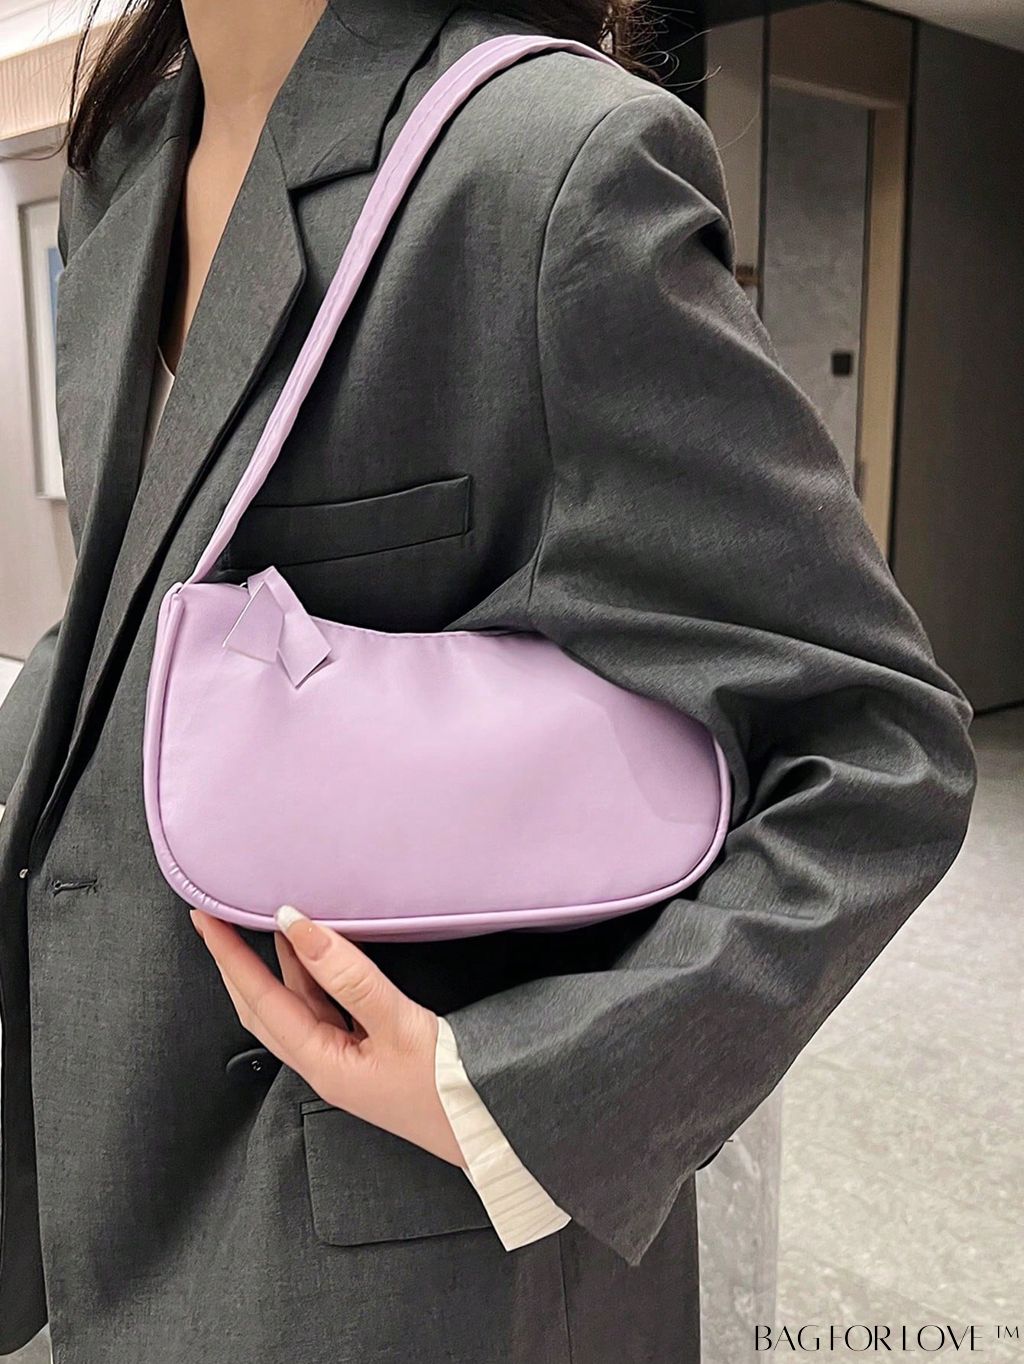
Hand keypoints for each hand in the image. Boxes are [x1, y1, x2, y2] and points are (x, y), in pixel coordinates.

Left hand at [190, 905, 464, 1166]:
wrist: (488, 1132)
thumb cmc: (448, 1089)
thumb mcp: (400, 1025)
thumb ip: (349, 976)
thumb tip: (298, 926)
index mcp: (321, 1064)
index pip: (260, 999)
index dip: (230, 957)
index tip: (205, 919)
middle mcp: (322, 1065)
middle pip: (261, 1008)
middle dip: (234, 964)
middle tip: (216, 919)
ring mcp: (343, 1062)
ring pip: (293, 1007)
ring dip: (273, 967)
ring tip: (261, 924)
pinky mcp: (365, 1056)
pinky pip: (322, 1010)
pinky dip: (310, 977)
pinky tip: (314, 955)